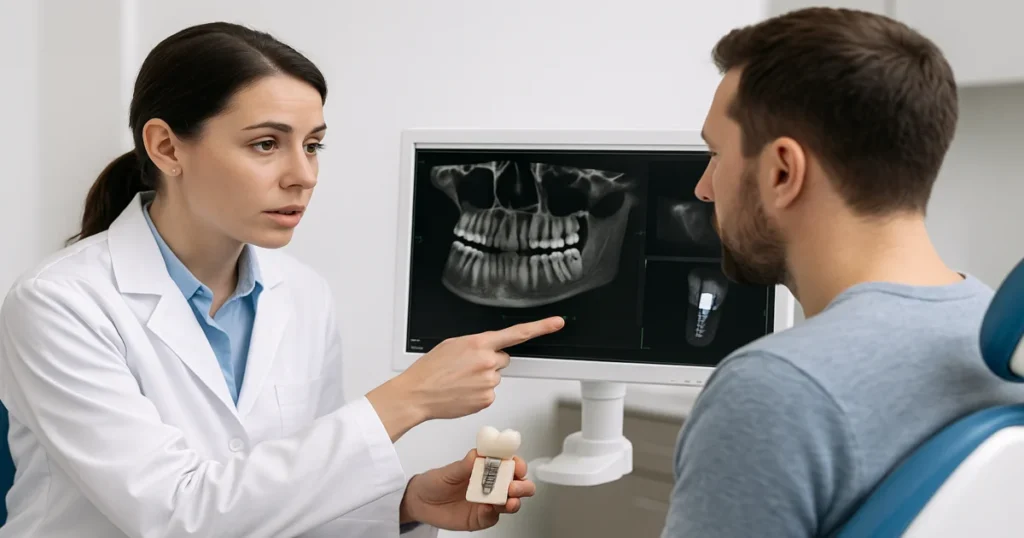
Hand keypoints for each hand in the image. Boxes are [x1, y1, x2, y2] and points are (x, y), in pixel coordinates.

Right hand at [371, 317, 563, 434]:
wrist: (417, 394)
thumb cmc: (430, 370)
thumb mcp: (452, 345)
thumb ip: (475, 344)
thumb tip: (487, 348)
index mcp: (479, 343)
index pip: (517, 333)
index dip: (540, 327)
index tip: (556, 323)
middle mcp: (488, 362)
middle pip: (504, 359)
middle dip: (490, 362)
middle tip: (468, 368)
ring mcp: (489, 382)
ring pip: (495, 377)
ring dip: (482, 379)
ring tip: (460, 381)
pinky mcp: (487, 399)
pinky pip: (489, 393)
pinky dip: (478, 393)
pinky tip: (462, 392)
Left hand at [400, 449, 535, 530]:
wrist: (420, 502)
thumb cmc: (435, 482)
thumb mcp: (450, 471)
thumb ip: (466, 464)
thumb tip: (480, 453)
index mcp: (488, 468)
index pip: (510, 464)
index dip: (517, 464)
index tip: (516, 465)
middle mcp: (493, 485)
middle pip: (518, 485)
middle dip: (522, 486)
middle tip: (514, 486)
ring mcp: (489, 502)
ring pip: (511, 502)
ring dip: (514, 501)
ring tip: (508, 501)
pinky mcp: (481, 518)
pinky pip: (493, 517)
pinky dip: (493, 513)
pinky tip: (488, 509)